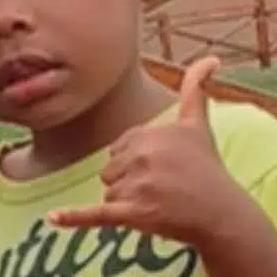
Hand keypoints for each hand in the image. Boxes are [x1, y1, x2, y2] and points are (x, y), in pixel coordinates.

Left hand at [49, 56, 247, 247]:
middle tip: (163, 189)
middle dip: (130, 183)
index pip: (118, 149)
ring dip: (128, 203)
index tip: (163, 168)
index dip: (136, 163)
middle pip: (110, 171)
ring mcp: (138, 186)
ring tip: (159, 204)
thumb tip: (211, 58)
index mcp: (148, 134)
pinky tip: (53, 218)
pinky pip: (96, 213)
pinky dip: (74, 218)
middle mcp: (142, 156)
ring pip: (109, 193)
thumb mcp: (198, 125)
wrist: (223, 215)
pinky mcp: (134, 214)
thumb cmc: (207, 169)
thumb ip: (196, 89)